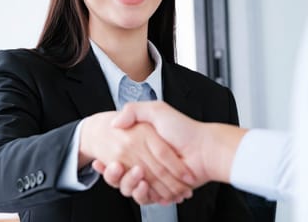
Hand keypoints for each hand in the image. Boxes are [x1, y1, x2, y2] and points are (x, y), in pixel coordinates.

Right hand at [93, 101, 247, 203]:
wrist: (205, 149)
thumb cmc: (184, 129)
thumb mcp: (157, 111)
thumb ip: (134, 111)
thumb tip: (114, 122)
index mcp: (142, 146)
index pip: (118, 157)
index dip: (107, 161)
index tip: (102, 160)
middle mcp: (147, 162)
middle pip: (121, 175)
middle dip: (114, 174)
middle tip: (115, 166)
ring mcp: (154, 178)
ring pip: (129, 188)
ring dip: (127, 183)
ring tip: (134, 174)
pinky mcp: (162, 191)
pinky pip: (145, 197)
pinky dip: (142, 193)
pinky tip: (142, 184)